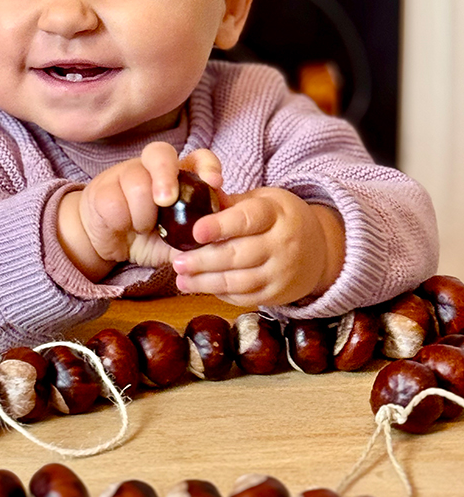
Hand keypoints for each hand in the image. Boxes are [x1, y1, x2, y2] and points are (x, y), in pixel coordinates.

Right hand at [56, 143, 222, 280]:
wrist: (106, 244)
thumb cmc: (147, 238)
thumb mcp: (178, 242)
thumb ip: (199, 238)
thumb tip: (226, 235)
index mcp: (177, 176)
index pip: (198, 157)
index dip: (208, 166)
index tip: (215, 184)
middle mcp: (152, 168)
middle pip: (160, 152)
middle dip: (165, 176)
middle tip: (166, 202)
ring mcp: (125, 173)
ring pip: (138, 182)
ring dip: (143, 213)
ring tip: (143, 227)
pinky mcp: (102, 188)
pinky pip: (116, 201)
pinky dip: (124, 220)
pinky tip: (124, 226)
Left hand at [172, 187, 344, 307]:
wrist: (320, 249)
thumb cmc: (280, 218)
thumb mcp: (262, 200)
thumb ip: (231, 203)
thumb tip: (197, 199)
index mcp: (276, 214)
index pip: (248, 220)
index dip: (220, 226)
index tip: (195, 231)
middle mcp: (283, 244)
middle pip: (238, 255)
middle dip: (203, 260)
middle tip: (176, 260)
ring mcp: (282, 272)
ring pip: (239, 281)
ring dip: (206, 282)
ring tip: (181, 278)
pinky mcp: (278, 294)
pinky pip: (245, 297)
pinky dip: (220, 294)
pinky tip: (201, 287)